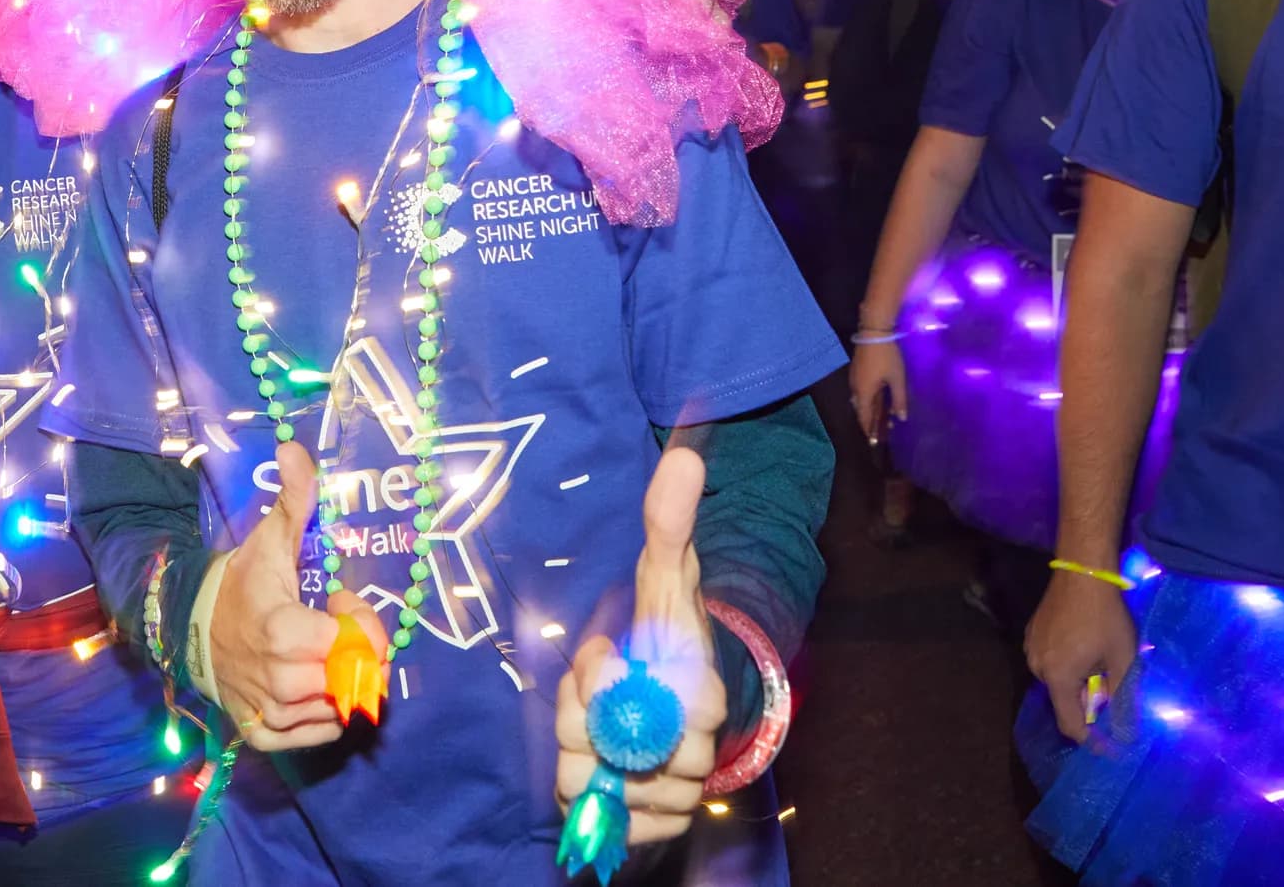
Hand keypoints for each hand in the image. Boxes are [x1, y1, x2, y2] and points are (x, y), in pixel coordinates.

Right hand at [208, 441, 386, 751]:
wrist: (192, 628)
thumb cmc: (242, 583)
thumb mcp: (270, 538)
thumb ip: (294, 498)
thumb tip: (294, 447)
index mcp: (281, 631)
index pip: (351, 643)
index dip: (355, 620)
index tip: (337, 600)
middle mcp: (277, 681)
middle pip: (349, 677)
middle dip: (354, 650)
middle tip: (332, 628)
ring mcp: (270, 712)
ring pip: (339, 708)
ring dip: (340, 681)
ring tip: (318, 653)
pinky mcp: (264, 734)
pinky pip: (320, 734)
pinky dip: (325, 713)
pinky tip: (312, 684)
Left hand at [555, 446, 725, 846]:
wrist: (682, 703)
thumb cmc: (667, 635)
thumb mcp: (663, 573)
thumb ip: (667, 521)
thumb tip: (684, 455)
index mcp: (701, 691)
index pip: (641, 703)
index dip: (603, 674)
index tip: (600, 648)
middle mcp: (700, 748)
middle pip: (614, 752)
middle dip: (582, 720)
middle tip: (586, 698)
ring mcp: (685, 793)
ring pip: (605, 791)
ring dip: (584, 759)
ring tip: (597, 730)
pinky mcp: (664, 829)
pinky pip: (607, 824)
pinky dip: (594, 801)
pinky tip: (604, 770)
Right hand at [848, 339, 907, 443]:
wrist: (874, 332)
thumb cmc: (887, 358)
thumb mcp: (896, 380)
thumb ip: (899, 400)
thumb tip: (901, 419)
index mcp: (864, 393)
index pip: (864, 417)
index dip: (869, 430)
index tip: (873, 442)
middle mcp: (856, 388)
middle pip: (862, 410)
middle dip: (871, 422)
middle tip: (880, 434)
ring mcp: (855, 379)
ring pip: (861, 401)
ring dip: (870, 411)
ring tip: (881, 419)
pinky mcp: (858, 371)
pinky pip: (861, 392)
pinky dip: (869, 400)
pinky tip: (876, 400)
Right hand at [1024, 568, 1139, 741]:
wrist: (1083, 572)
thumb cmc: (1105, 618)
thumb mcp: (1123, 659)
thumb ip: (1123, 698)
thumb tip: (1129, 733)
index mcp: (1058, 678)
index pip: (1071, 724)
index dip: (1093, 740)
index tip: (1112, 747)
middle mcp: (1038, 668)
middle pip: (1064, 701)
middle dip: (1088, 702)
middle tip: (1112, 684)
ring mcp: (1031, 648)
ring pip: (1057, 680)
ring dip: (1078, 681)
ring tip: (1100, 661)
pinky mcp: (1032, 633)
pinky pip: (1050, 661)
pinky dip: (1068, 664)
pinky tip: (1085, 646)